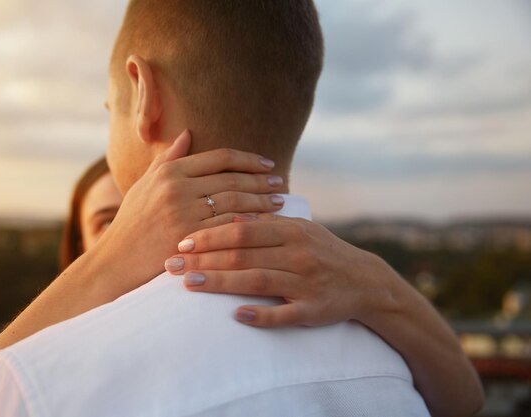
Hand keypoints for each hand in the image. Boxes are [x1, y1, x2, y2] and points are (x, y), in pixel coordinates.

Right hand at [89, 130, 287, 295]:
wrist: (117, 261)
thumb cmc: (132, 223)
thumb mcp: (145, 185)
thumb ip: (168, 159)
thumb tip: (188, 133)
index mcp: (170, 172)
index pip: (219, 158)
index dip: (248, 159)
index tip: (267, 163)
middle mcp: (177, 188)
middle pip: (232, 179)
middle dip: (261, 180)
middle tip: (280, 182)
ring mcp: (183, 213)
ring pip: (235, 202)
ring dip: (262, 201)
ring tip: (279, 201)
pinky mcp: (190, 238)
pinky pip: (228, 227)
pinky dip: (250, 223)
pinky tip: (266, 223)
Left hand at [164, 213, 398, 327]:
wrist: (364, 281)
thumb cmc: (320, 252)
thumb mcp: (298, 230)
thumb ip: (265, 226)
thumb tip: (228, 219)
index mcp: (291, 230)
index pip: (242, 230)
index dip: (209, 236)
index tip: (180, 242)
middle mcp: (298, 253)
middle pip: (243, 255)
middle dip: (204, 259)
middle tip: (171, 265)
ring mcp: (306, 282)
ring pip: (257, 281)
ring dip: (221, 282)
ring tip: (189, 284)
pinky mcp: (314, 310)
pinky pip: (285, 314)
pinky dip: (262, 315)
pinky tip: (237, 316)